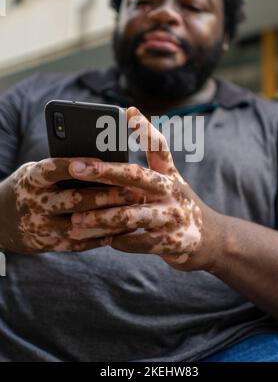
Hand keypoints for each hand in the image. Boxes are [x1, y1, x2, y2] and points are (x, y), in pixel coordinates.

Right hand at [0, 158, 143, 253]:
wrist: (1, 221)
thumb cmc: (30, 187)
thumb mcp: (36, 172)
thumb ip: (61, 169)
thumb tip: (101, 162)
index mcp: (32, 180)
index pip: (52, 169)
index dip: (76, 166)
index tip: (101, 162)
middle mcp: (35, 203)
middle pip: (74, 200)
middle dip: (106, 196)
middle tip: (133, 190)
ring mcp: (42, 227)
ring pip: (80, 225)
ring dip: (109, 219)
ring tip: (134, 211)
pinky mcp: (49, 244)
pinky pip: (79, 243)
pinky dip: (102, 236)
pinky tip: (122, 229)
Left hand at [69, 107, 218, 271]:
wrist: (212, 239)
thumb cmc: (178, 205)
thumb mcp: (170, 181)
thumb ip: (149, 163)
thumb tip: (128, 125)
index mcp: (169, 175)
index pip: (158, 147)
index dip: (145, 129)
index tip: (127, 112)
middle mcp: (172, 191)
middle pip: (136, 176)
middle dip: (104, 171)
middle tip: (75, 167)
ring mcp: (172, 217)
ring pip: (131, 215)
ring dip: (101, 218)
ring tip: (76, 220)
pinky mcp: (171, 242)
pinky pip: (138, 243)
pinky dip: (119, 242)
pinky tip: (103, 241)